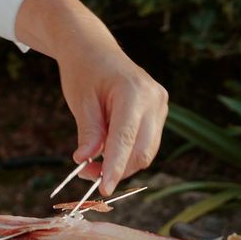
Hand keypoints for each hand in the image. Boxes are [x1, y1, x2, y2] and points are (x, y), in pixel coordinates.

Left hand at [16, 0, 168, 195]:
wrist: (94, 50)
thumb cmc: (84, 72)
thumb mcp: (80, 103)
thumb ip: (88, 132)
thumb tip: (85, 161)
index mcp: (133, 94)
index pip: (125, 141)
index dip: (114, 169)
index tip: (103, 189)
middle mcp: (154, 100)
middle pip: (141, 152)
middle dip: (116, 170)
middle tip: (86, 174)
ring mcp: (160, 106)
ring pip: (146, 153)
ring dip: (120, 166)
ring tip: (91, 164)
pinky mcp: (158, 112)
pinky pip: (146, 144)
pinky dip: (126, 155)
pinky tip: (106, 151)